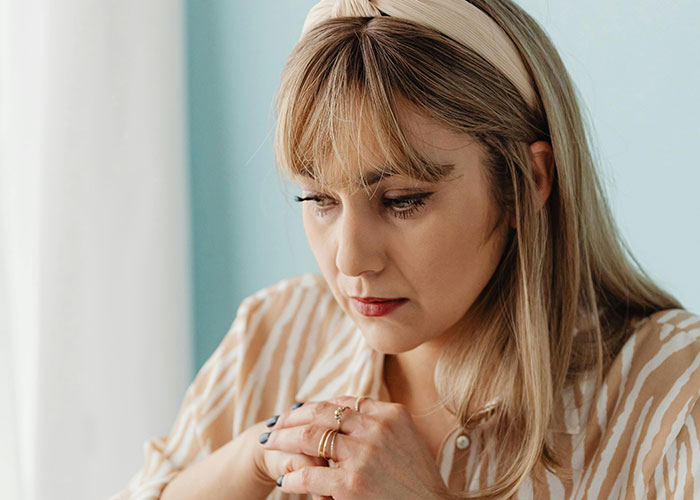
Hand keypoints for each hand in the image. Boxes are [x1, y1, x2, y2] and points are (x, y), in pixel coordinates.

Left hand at [258, 396, 452, 499]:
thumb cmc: (420, 482)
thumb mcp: (408, 440)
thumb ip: (381, 424)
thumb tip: (345, 414)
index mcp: (391, 414)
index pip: (345, 402)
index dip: (318, 406)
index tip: (299, 411)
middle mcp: (376, 428)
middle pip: (321, 413)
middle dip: (292, 417)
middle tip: (275, 423)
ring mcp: (363, 455)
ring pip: (310, 438)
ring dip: (284, 440)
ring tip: (269, 443)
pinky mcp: (351, 483)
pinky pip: (311, 475)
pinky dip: (293, 477)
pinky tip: (285, 480)